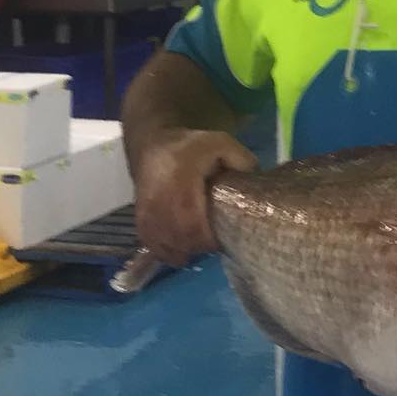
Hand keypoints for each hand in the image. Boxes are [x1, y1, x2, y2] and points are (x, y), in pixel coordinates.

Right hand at [133, 128, 256, 267]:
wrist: (151, 147)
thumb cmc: (191, 148)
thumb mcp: (220, 143)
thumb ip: (241, 159)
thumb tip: (256, 181)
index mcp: (180, 180)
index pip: (192, 221)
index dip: (209, 237)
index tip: (225, 236)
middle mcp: (159, 200)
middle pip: (182, 238)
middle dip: (202, 246)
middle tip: (217, 241)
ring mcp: (146, 213)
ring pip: (168, 247)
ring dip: (188, 250)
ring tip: (202, 242)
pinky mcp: (140, 222)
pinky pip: (156, 248)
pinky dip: (172, 253)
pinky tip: (185, 247)